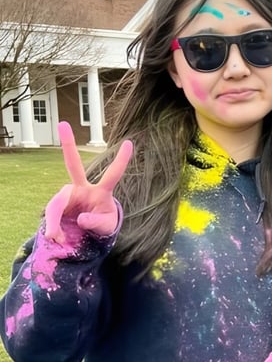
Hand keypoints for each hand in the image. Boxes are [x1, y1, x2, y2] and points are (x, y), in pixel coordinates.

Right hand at [44, 121, 132, 244]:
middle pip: (73, 165)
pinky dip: (53, 228)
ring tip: (57, 236)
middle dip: (68, 144)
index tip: (130, 142)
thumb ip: (96, 223)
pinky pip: (51, 214)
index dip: (121, 160)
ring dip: (55, 221)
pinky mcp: (56, 203)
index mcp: (101, 191)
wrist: (87, 232)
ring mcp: (68, 193)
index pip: (113, 174)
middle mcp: (82, 187)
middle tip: (63, 124)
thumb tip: (81, 219)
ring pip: (56, 202)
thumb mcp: (106, 226)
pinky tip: (56, 237)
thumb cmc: (102, 223)